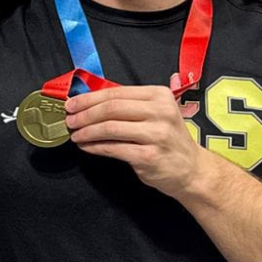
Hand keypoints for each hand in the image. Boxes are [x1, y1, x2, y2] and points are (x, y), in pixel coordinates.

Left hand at [65, 86, 212, 197]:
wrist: (192, 169)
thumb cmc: (168, 140)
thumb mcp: (157, 113)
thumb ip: (129, 105)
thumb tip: (89, 101)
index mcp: (160, 96)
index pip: (116, 92)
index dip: (89, 98)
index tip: (72, 103)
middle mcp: (160, 112)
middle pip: (111, 108)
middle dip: (84, 114)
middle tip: (70, 120)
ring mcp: (156, 135)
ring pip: (110, 128)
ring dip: (87, 131)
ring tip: (75, 134)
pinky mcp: (149, 156)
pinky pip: (113, 149)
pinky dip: (95, 147)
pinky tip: (86, 146)